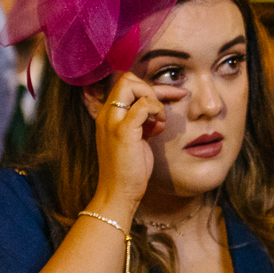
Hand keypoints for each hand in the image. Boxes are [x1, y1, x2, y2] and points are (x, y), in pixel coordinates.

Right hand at [84, 72, 171, 204]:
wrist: (118, 193)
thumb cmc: (129, 169)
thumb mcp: (134, 138)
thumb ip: (140, 120)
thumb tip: (155, 106)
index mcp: (107, 116)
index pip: (124, 84)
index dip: (147, 88)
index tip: (166, 99)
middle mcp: (106, 115)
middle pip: (126, 79)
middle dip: (150, 89)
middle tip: (161, 111)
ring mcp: (113, 121)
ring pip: (132, 85)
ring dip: (154, 100)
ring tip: (159, 123)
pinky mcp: (124, 130)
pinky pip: (144, 104)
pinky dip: (157, 111)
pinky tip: (158, 129)